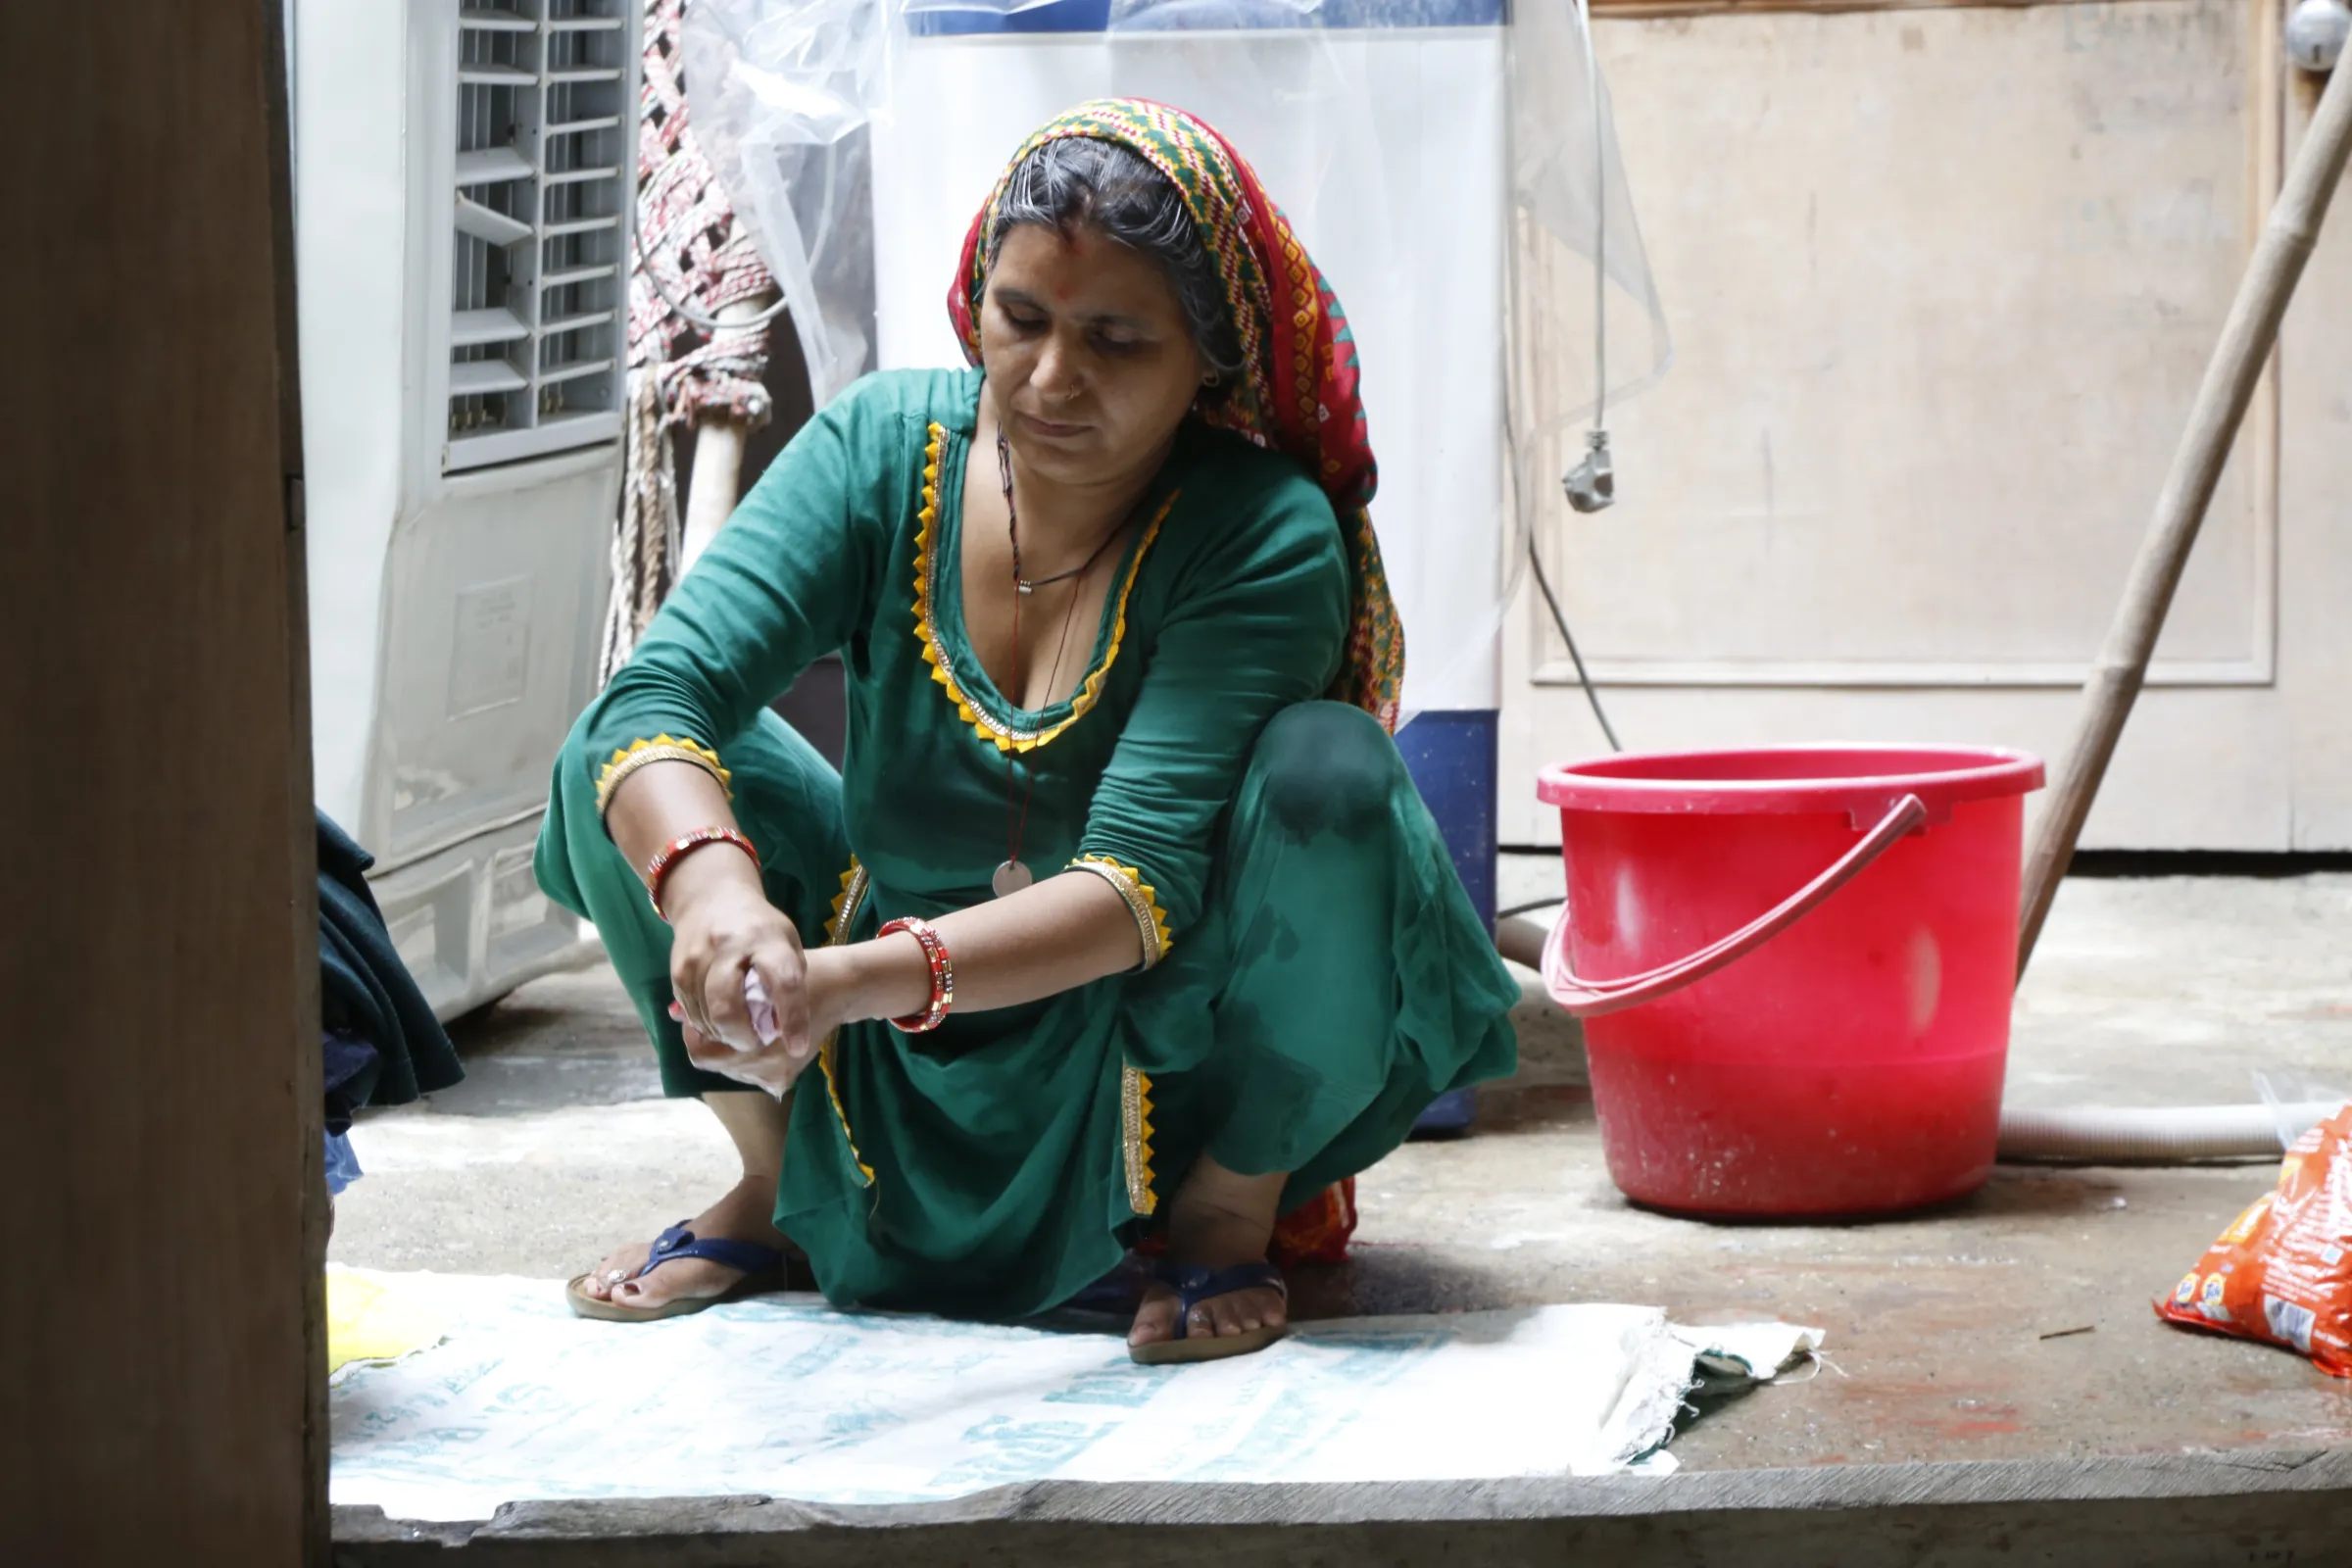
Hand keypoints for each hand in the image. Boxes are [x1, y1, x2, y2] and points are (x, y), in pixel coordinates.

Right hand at [661, 850, 814, 1095]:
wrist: (712, 898)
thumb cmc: (761, 929)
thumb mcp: (787, 944)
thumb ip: (789, 983)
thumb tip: (778, 1031)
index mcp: (766, 940)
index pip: (783, 983)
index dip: (792, 1019)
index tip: (797, 1046)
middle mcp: (727, 948)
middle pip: (728, 1008)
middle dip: (742, 1037)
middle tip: (754, 1043)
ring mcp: (697, 960)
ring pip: (706, 1018)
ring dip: (723, 1035)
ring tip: (739, 1033)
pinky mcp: (677, 972)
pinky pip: (690, 1014)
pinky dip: (706, 1026)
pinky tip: (719, 1023)